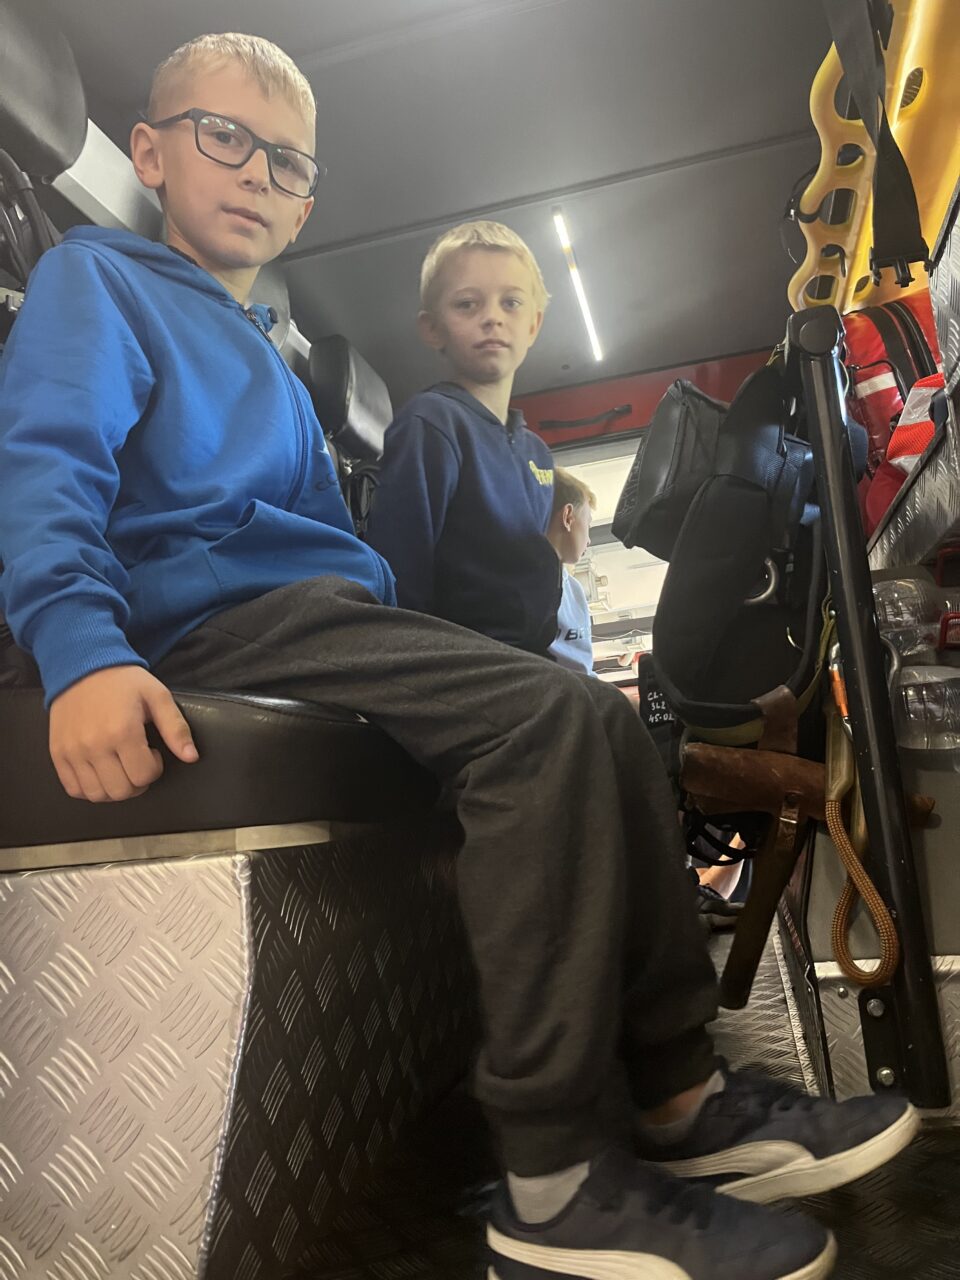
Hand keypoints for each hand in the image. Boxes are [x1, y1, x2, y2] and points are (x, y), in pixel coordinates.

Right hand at [49, 665, 198, 801]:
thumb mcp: (158, 696)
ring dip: (114, 788)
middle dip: (137, 781)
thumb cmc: (124, 682)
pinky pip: (74, 789)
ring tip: (119, 766)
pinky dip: (90, 788)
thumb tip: (192, 757)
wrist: (83, 666)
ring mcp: (73, 752)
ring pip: (98, 795)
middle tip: (137, 761)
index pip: (144, 775)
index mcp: (123, 731)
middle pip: (121, 791)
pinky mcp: (58, 754)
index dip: (155, 767)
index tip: (152, 751)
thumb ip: (176, 728)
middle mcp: (95, 745)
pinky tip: (100, 771)